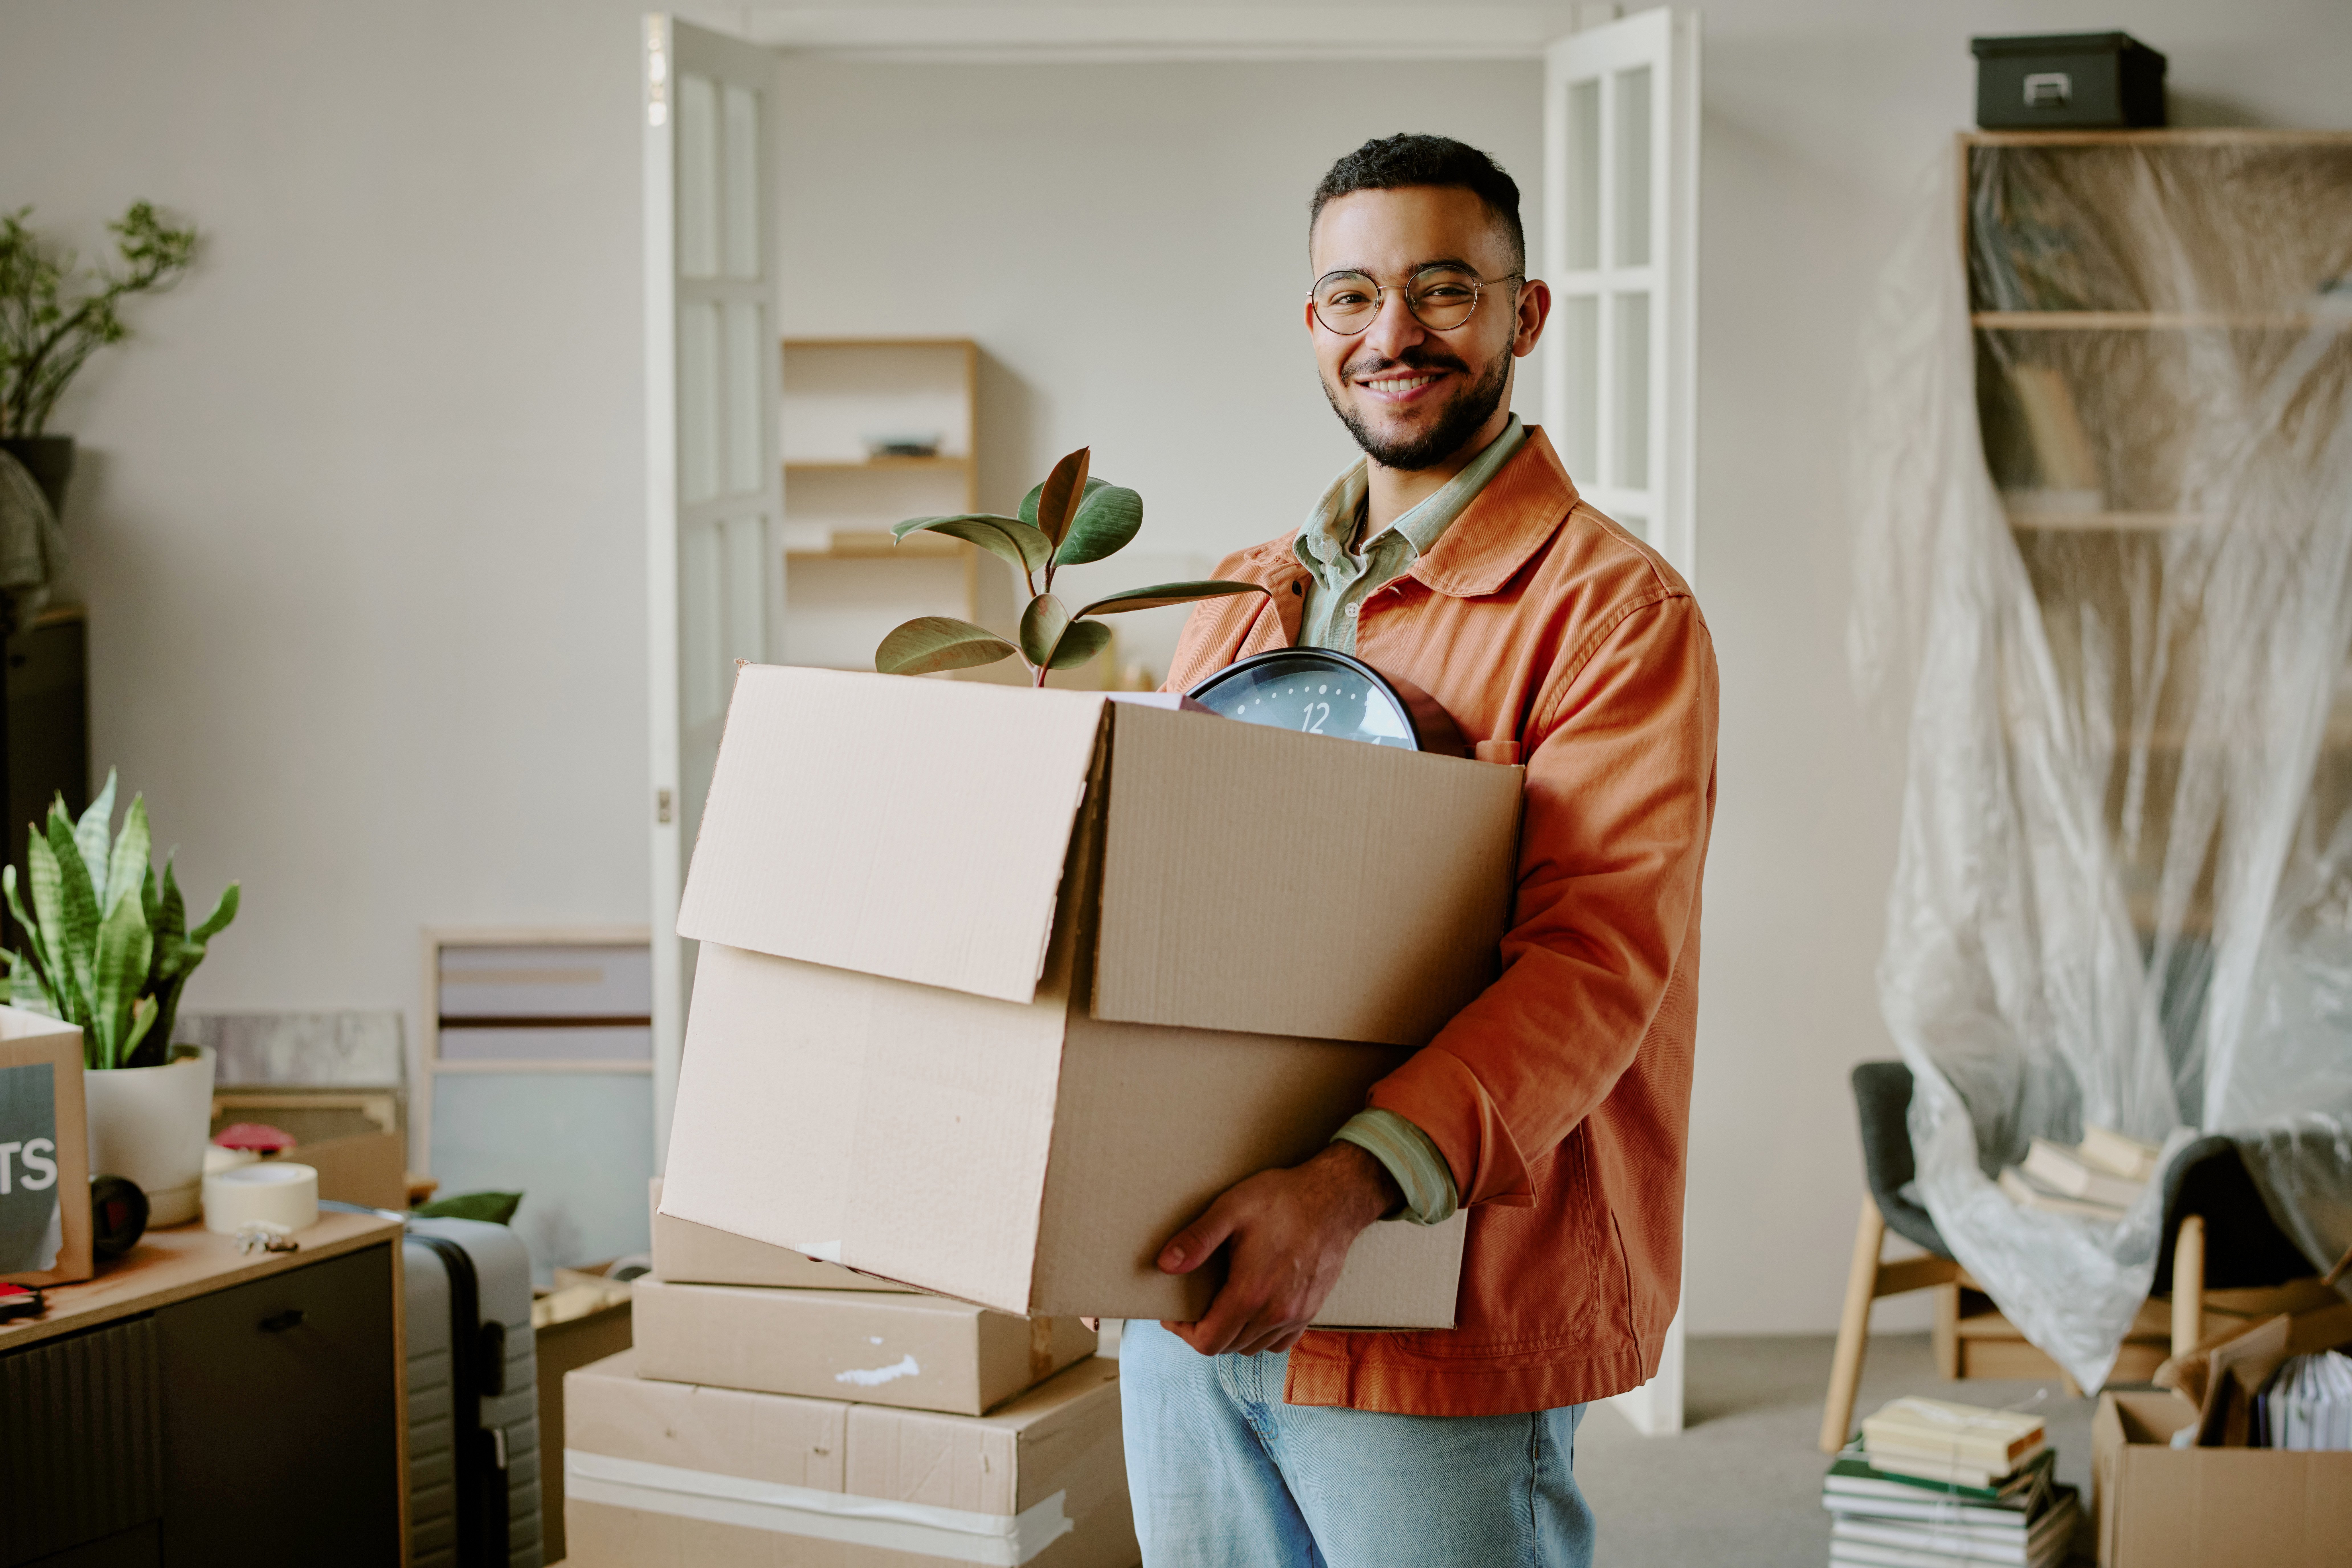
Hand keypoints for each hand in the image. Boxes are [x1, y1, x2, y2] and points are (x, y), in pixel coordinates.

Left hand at [1156, 1142, 1401, 1357]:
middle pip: (1227, 1347)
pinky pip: (1279, 1342)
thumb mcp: (1231, 1208)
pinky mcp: (1311, 1310)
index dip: (1184, 1332)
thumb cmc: (1282, 1199)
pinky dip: (1261, 1336)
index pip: (1208, 1341)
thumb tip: (1164, 1264)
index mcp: (1250, 1293)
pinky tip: (1253, 1311)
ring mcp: (1296, 1315)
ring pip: (1252, 1347)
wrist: (1335, 1198)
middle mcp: (1275, 1313)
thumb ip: (1197, 1239)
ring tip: (1220, 1307)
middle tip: (1193, 1307)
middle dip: (1204, 1332)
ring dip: (1232, 1335)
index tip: (1174, 1315)